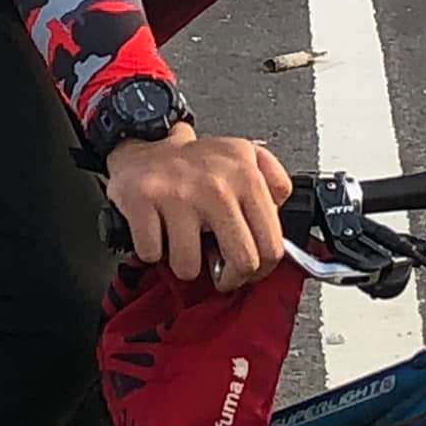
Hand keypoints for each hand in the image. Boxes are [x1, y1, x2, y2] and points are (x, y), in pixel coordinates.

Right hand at [106, 125, 290, 292]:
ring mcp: (180, 194)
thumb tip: (281, 222)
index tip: (250, 270)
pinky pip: (153, 255)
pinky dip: (152, 250)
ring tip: (183, 240)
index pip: (272, 244)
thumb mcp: (247, 157)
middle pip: (242, 262)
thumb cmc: (195, 163)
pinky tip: (159, 230)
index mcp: (246, 175)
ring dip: (184, 263)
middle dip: (229, 278)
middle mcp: (217, 184)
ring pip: (190, 267)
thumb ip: (275, 184)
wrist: (145, 147)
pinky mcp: (143, 201)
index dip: (261, 269)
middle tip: (219, 271)